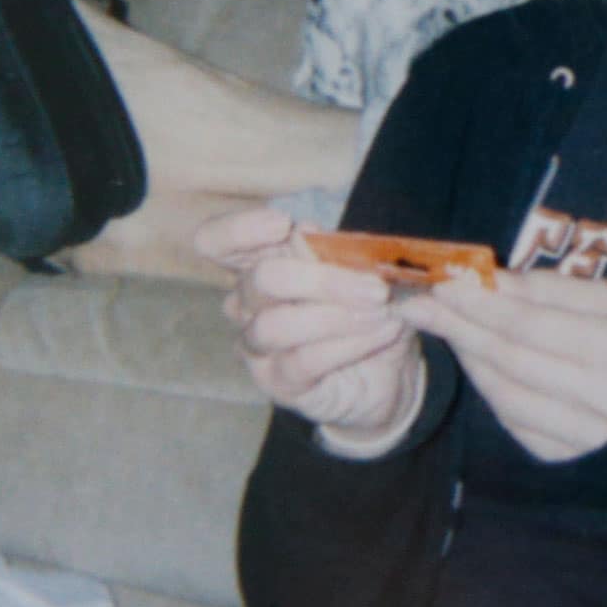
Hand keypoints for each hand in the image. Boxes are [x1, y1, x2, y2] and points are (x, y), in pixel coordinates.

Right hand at [198, 204, 423, 453]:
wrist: (390, 369)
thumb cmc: (370, 308)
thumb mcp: (370, 270)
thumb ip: (345, 250)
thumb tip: (309, 231)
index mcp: (264, 260)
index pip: (216, 242)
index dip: (236, 230)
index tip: (282, 224)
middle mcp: (249, 302)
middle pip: (261, 279)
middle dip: (321, 279)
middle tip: (376, 288)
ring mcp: (258, 345)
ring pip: (276, 324)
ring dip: (337, 315)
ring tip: (383, 311)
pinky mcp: (277, 382)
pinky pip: (304, 360)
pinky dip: (351, 343)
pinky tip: (386, 331)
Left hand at [393, 269, 606, 462]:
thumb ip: (552, 289)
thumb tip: (489, 279)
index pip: (531, 322)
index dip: (481, 302)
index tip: (443, 280)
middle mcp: (606, 398)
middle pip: (511, 357)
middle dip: (459, 325)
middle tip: (419, 302)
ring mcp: (585, 436)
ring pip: (504, 392)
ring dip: (467, 355)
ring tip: (442, 324)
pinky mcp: (566, 460)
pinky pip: (512, 420)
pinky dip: (487, 387)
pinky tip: (474, 360)